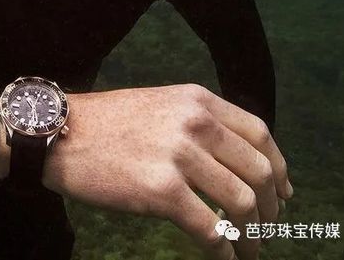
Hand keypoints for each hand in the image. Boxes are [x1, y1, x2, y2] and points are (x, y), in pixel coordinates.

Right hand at [40, 84, 291, 259]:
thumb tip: (237, 162)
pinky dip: (225, 252)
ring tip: (248, 251)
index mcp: (197, 100)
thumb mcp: (161, 105)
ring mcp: (180, 155)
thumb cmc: (108, 122)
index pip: (259, 133)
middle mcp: (195, 122)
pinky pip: (212, 230)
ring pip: (242, 203)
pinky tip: (223, 259)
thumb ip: (198, 124)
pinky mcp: (162, 190)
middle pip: (259, 170)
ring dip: (253, 235)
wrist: (60, 132)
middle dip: (270, 207)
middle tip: (265, 229)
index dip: (279, 167)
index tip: (283, 193)